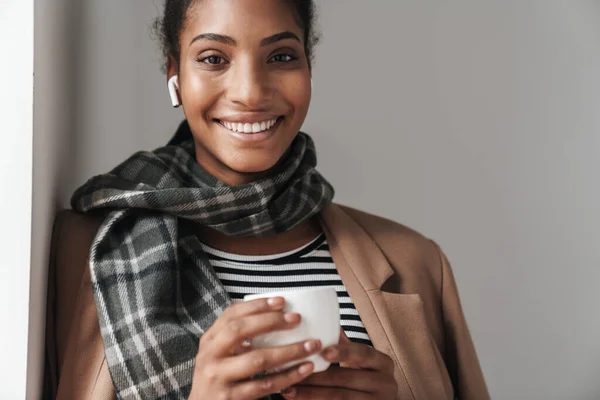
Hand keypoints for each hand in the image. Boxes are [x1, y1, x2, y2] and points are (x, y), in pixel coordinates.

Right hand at [188, 297, 322, 399]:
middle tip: (297, 319)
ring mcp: (219, 378)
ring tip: (312, 344)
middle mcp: (210, 356)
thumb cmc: (217, 377)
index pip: (231, 314)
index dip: (257, 305)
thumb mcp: (218, 353)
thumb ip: (236, 337)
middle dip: (271, 321)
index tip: (281, 301)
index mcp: (209, 340)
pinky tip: (306, 369)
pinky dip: (288, 376)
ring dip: (289, 351)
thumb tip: (275, 314)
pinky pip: (266, 385)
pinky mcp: (231, 398)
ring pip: (258, 359)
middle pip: (239, 330)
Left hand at [280, 330, 396, 399]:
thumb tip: (319, 320)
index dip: (344, 352)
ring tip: (289, 389)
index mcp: (383, 363)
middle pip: (348, 377)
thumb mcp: (360, 360)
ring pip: (340, 397)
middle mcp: (386, 383)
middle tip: (293, 370)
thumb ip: (344, 344)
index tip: (323, 352)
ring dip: (311, 393)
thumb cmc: (364, 375)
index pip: (363, 353)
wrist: (376, 399)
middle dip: (317, 376)